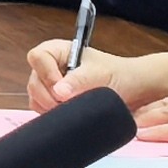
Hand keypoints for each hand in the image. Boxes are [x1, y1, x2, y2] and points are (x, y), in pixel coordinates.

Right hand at [27, 42, 167, 113]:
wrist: (133, 91)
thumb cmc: (119, 76)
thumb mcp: (101, 75)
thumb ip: (80, 81)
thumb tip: (59, 92)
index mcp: (60, 51)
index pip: (38, 57)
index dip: (46, 74)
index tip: (61, 90)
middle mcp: (51, 66)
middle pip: (34, 80)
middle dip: (48, 96)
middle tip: (67, 106)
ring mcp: (50, 85)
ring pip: (35, 97)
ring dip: (50, 108)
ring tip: (72, 111)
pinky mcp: (53, 102)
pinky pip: (40, 110)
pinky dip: (50, 116)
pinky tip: (68, 116)